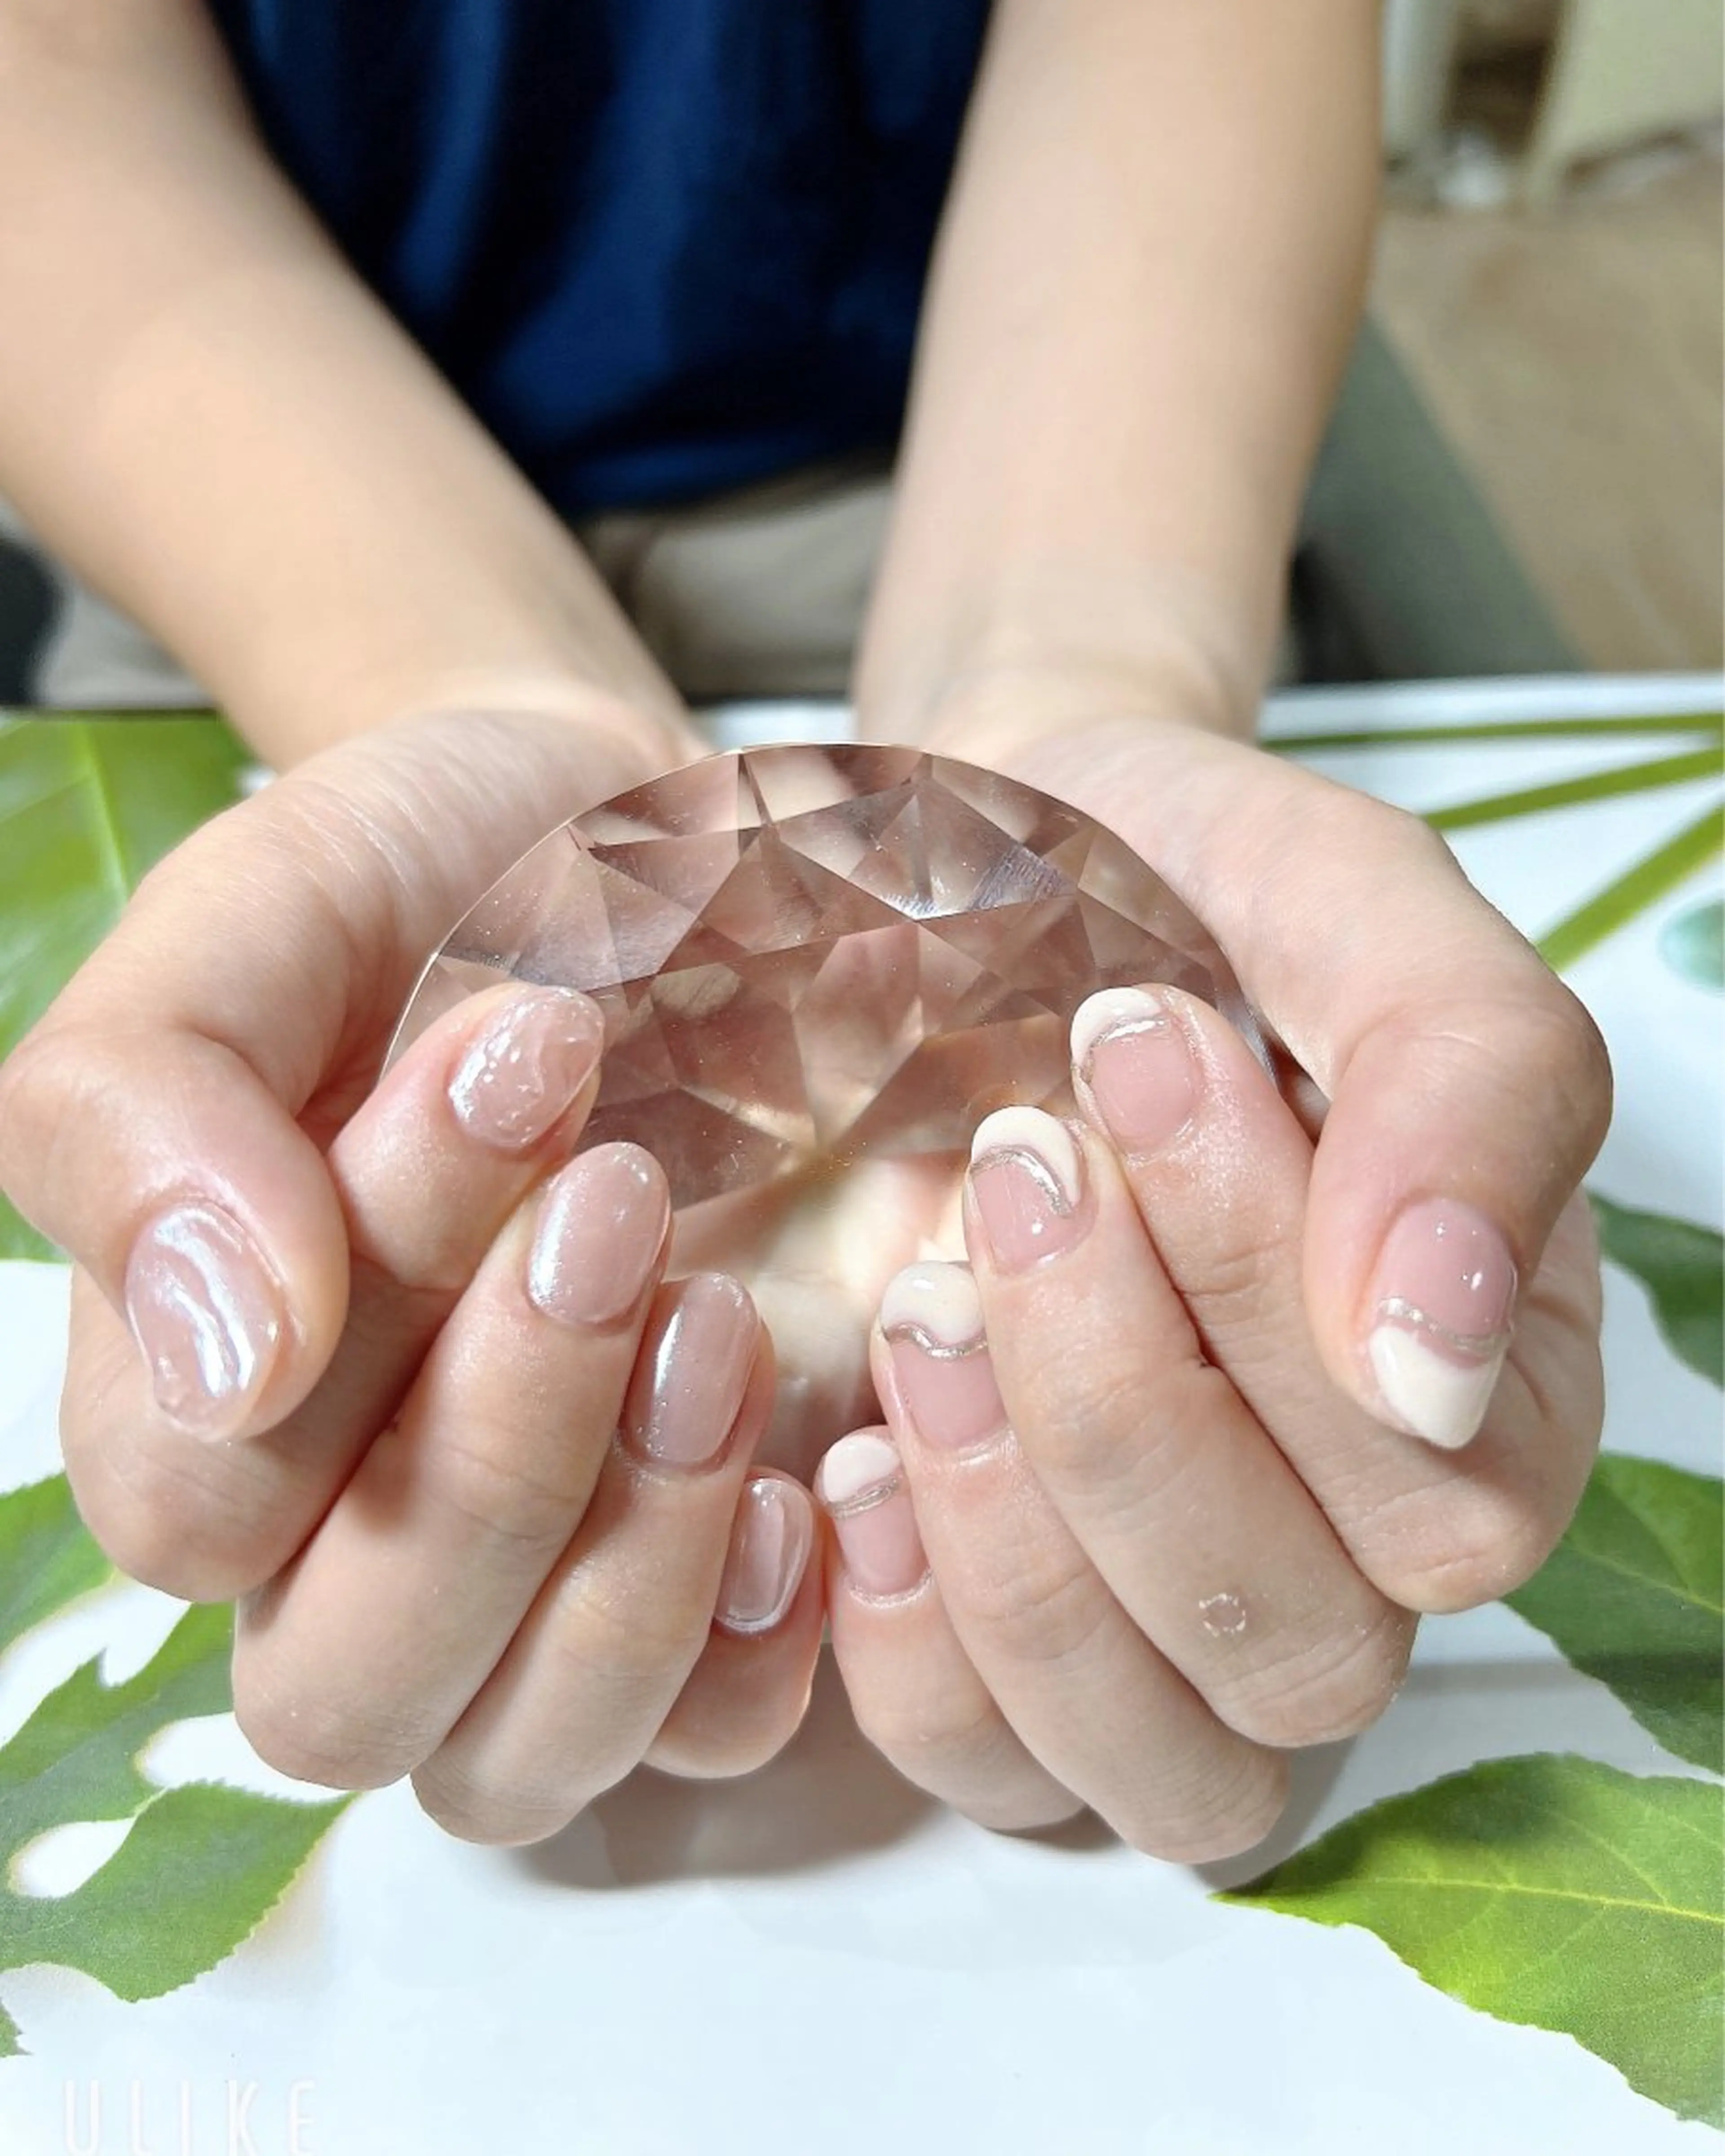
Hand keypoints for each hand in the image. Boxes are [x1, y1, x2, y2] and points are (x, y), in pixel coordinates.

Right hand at [0, 708, 822, 1837]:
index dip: (359, 1316)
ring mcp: (532, 1569)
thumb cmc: (435, 878)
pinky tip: (801, 1483)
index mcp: (200, 1386)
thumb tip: (225, 1358)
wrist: (651, 848)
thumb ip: (156, 1116)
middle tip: (623, 1201)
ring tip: (721, 1316)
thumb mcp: (260, 919)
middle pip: (345, 1687)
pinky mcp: (705, 1565)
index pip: (212, 1494)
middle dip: (494, 1457)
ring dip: (624, 1568)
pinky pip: (703, 1738)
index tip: (519, 1057)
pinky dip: (747, 1646)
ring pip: (515, 1759)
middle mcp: (343, 1522)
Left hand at [817, 708, 1607, 1850]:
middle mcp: (1339, 1532)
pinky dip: (906, 1642)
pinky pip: (987, 1770)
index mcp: (1470, 1378)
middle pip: (1300, 1652)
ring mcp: (1160, 1604)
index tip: (1130, 1049)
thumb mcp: (1346, 900)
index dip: (1272, 1304)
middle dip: (1128, 1409)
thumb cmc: (1167, 885)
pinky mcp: (986, 1626)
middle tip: (1010, 1162)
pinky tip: (843, 1458)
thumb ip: (1467, 1085)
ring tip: (920, 1306)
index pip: (1442, 1495)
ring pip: (1157, 1763)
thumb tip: (1433, 1357)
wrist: (953, 879)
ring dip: (1018, 1547)